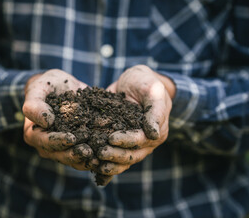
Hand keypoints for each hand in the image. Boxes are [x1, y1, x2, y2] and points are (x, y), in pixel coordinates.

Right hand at [22, 69, 96, 169]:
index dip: (58, 141)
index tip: (72, 138)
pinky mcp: (77, 148)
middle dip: (74, 154)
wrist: (64, 86)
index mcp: (33, 134)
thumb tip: (45, 122)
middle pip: (60, 155)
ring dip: (86, 160)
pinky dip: (95, 156)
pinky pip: (85, 157)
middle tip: (89, 152)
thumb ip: (35, 104)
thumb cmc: (47, 85)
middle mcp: (46, 146)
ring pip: (74, 160)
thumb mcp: (38, 87)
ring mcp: (62, 149)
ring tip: (99, 157)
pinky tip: (106, 153)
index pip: (45, 141)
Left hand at [97, 65, 174, 179]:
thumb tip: (154, 134)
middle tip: (99, 153)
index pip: (140, 140)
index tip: (111, 139)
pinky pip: (113, 155)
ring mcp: (132, 144)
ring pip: (122, 160)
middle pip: (131, 155)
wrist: (134, 80)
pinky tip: (92, 168)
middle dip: (115, 155)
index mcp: (157, 131)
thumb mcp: (153, 91)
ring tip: (94, 163)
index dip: (126, 141)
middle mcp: (146, 142)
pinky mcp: (120, 142)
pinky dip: (104, 164)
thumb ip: (155, 111)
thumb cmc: (146, 82)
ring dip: (109, 164)